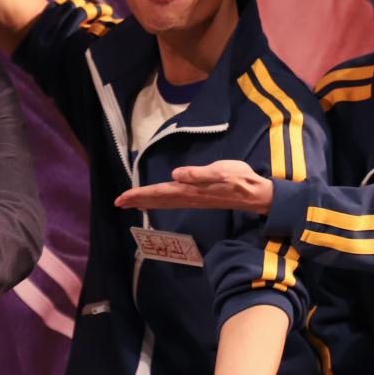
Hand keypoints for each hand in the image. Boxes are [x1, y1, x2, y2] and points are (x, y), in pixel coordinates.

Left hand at [114, 160, 272, 213]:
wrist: (255, 194)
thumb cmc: (239, 180)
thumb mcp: (220, 172)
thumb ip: (198, 174)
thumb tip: (175, 175)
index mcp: (190, 190)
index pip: (159, 192)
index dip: (140, 195)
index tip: (122, 198)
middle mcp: (189, 196)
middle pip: (158, 200)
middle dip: (137, 200)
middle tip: (117, 202)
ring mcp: (193, 198)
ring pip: (164, 201)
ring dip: (146, 201)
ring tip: (129, 202)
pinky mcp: (198, 197)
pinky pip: (172, 200)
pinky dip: (159, 201)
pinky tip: (155, 201)